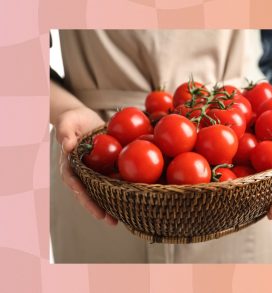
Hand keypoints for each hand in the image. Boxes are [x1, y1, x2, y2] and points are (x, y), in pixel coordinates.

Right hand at [55, 106, 117, 225]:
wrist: (84, 118)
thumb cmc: (72, 119)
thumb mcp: (66, 122)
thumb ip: (65, 133)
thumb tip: (67, 146)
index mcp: (70, 165)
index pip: (74, 183)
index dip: (83, 196)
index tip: (94, 208)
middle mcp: (83, 172)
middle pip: (90, 193)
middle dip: (99, 208)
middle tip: (111, 221)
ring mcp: (95, 171)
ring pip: (103, 190)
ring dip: (113, 204)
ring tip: (124, 218)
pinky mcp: (107, 167)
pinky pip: (115, 178)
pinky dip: (124, 187)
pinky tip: (137, 196)